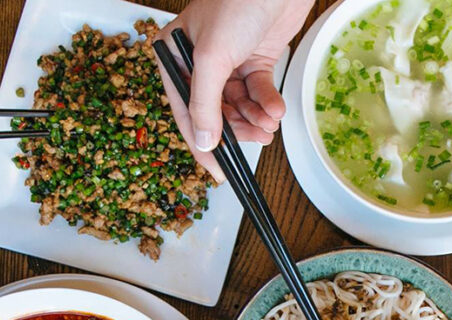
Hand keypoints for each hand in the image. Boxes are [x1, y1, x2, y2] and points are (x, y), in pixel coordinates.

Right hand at [155, 0, 313, 178]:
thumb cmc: (238, 2)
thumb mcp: (212, 57)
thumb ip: (204, 103)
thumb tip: (203, 140)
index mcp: (176, 57)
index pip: (185, 113)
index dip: (202, 145)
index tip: (218, 170)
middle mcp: (200, 62)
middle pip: (216, 114)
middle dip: (237, 130)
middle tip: (255, 139)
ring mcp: (229, 62)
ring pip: (239, 107)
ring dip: (256, 119)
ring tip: (269, 122)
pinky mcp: (254, 59)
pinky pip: (258, 93)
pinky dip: (268, 104)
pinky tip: (275, 108)